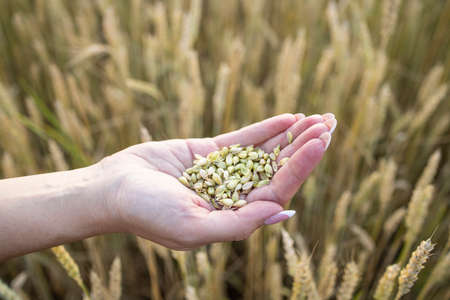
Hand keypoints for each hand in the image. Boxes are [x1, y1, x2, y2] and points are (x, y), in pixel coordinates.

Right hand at [100, 113, 335, 249]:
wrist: (112, 190)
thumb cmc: (148, 214)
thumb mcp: (193, 227)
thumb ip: (237, 224)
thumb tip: (281, 212)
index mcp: (234, 217)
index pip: (277, 191)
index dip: (300, 167)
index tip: (320, 143)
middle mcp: (234, 195)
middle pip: (277, 170)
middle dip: (303, 149)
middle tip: (328, 125)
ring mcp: (224, 173)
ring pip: (265, 153)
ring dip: (290, 137)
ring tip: (317, 119)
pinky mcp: (209, 153)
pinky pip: (243, 140)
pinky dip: (265, 129)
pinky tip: (288, 118)